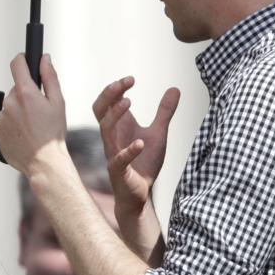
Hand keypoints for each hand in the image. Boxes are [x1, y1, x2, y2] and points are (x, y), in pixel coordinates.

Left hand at [0, 54, 67, 177]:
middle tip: (38, 111)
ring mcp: (0, 117)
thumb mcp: (58, 102)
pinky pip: (2, 120)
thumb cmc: (53, 133)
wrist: (44, 163)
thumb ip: (50, 77)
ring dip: (18, 111)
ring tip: (31, 126)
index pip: (17, 64)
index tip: (24, 61)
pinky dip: (10, 124)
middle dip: (25, 95)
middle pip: (15, 89)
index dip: (22, 60)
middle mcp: (9, 103)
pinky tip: (22, 134)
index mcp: (25, 93)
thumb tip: (44, 58)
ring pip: (9, 106)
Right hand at [93, 77, 179, 228]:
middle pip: (99, 110)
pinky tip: (140, 142)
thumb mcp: (158, 133)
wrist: (140, 195)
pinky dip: (128, 150)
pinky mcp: (119, 171)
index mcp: (118, 127)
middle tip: (123, 83)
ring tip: (128, 102)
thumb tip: (175, 88)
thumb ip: (164, 112)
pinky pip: (118, 159)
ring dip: (115, 115)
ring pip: (105, 131)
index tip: (131, 79)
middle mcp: (112, 137)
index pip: (107, 102)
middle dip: (108, 95)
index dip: (115, 89)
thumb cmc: (144, 163)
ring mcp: (113, 153)